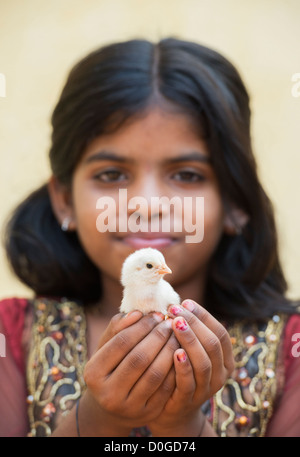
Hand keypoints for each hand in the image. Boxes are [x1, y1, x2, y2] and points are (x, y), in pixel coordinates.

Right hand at [81, 311, 178, 435]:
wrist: (112, 407)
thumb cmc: (110, 368)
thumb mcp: (106, 348)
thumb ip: (118, 327)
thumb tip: (138, 312)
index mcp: (93, 372)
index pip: (121, 342)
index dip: (142, 326)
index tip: (157, 314)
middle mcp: (108, 393)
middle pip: (139, 357)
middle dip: (158, 336)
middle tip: (170, 323)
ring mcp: (128, 407)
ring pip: (155, 373)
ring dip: (170, 350)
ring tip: (176, 335)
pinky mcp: (147, 414)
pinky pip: (166, 388)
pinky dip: (175, 368)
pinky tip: (180, 353)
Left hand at [148, 300, 234, 436]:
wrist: (171, 409)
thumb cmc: (180, 371)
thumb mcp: (191, 351)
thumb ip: (192, 332)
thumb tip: (180, 303)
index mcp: (225, 360)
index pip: (220, 333)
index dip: (204, 316)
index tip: (185, 302)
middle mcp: (220, 375)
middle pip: (212, 344)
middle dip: (194, 323)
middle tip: (175, 309)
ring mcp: (206, 389)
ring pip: (203, 362)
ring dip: (189, 339)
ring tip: (174, 323)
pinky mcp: (188, 400)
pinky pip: (188, 382)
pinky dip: (183, 365)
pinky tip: (174, 351)